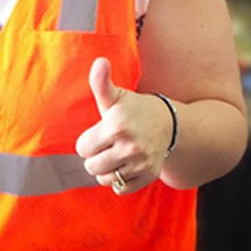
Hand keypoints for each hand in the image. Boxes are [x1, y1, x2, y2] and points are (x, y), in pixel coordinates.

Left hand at [75, 57, 169, 192]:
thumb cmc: (134, 108)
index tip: (98, 133)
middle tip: (106, 145)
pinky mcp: (149, 176)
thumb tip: (100, 61)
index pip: (82, 148)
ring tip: (113, 155)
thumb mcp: (116, 95)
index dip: (87, 141)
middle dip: (94, 156)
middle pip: (91, 166)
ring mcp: (141, 164)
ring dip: (105, 169)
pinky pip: (120, 188)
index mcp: (117, 126)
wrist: (168, 123)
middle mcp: (130, 147)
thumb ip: (101, 82)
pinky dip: (118, 180)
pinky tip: (124, 166)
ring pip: (104, 178)